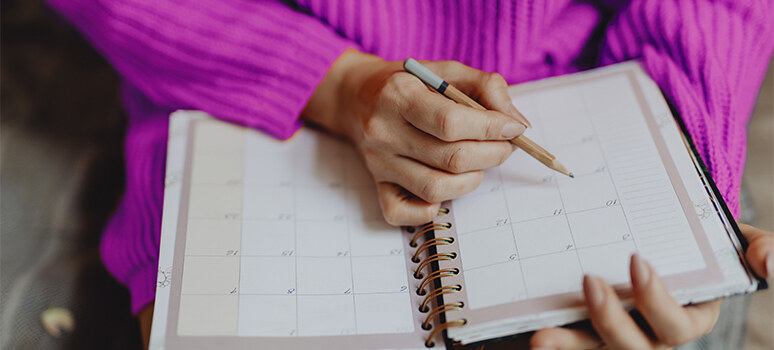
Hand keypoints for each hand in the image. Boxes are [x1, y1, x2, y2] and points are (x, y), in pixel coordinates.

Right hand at [302, 49, 528, 225]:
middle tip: (503, 146)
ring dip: (471, 180)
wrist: (356, 97)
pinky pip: (403, 213)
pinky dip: (430, 209)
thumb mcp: (446, 70)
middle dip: (492, 155)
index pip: (451, 122)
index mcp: (399, 94)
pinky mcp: (377, 185)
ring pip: (436, 188)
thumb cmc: (409, 83)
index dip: (491, 128)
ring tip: (478, 163)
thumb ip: (486, 88)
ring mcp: (378, 162)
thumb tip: (517, 124)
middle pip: (451, 159)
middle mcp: (384, 131)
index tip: (513, 128)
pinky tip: (444, 186)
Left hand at [530, 223, 773, 349]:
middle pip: (632, 347)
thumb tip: (771, 265)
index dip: (657, 301)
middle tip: (587, 281)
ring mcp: (615, 339)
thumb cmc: (699, 245)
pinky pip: (570, 346)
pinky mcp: (586, 334)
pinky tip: (524, 337)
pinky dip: (550, 343)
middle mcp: (650, 338)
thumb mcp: (734, 242)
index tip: (636, 260)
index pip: (676, 325)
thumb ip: (760, 249)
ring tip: (540, 337)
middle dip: (610, 320)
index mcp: (687, 319)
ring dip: (568, 347)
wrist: (663, 243)